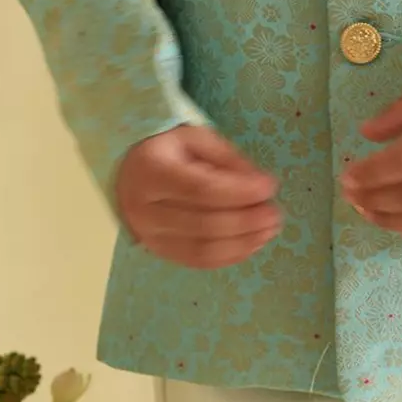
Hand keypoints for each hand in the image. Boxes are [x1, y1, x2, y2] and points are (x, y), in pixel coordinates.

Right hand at [115, 125, 281, 268]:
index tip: (270, 186)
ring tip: (269, 230)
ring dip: (243, 243)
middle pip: (204, 223)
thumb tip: (260, 184)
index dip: (240, 192)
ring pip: (202, 250)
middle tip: (275, 213)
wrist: (126, 170)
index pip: (201, 189)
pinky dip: (229, 256)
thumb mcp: (196, 138)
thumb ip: (227, 159)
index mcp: (153, 171)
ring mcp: (150, 236)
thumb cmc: (167, 149)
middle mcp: (146, 209)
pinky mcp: (159, 253)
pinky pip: (197, 262)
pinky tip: (252, 243)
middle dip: (247, 221)